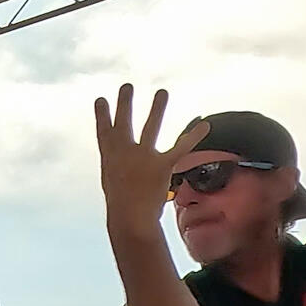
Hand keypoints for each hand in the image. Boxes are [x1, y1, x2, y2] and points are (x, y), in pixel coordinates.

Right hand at [95, 84, 210, 237]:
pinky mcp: (162, 165)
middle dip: (125, 104)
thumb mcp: (114, 185)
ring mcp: (143, 157)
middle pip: (124, 123)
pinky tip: (204, 125)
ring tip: (162, 92)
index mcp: (109, 158)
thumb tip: (126, 164)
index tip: (101, 100)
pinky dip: (194, 136)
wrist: (130, 218)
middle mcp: (124, 152)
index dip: (102, 115)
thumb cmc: (121, 207)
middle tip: (127, 86)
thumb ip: (120, 169)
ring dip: (157, 109)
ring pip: (151, 127)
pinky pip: (180, 147)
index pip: (104, 132)